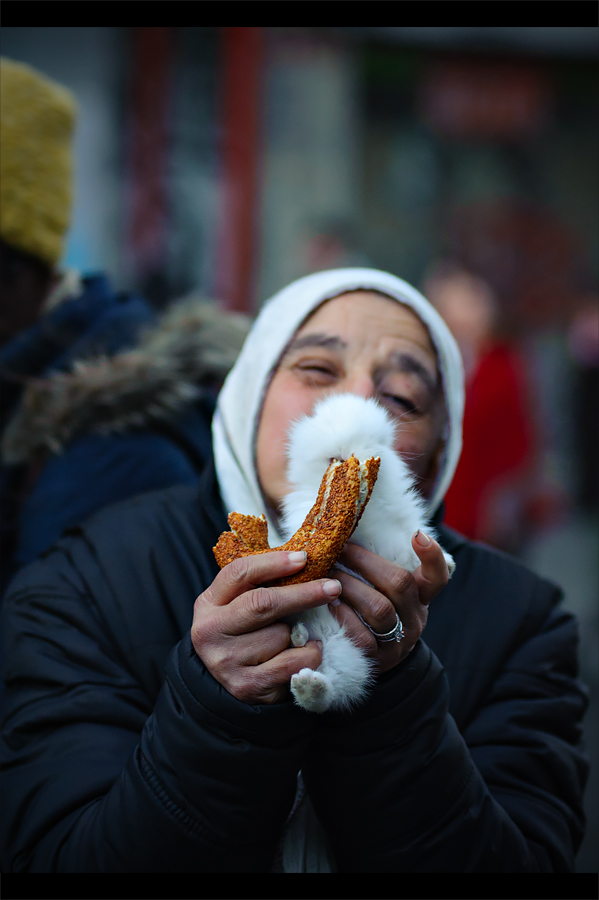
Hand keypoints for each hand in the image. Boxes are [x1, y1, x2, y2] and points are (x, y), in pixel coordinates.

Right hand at [191, 550, 340, 704]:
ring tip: (299, 636)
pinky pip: (292, 663)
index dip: (273, 563)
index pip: (239, 573)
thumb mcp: (238, 605)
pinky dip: (308, 655)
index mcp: (208, 603)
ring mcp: (226, 662)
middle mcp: (210, 632)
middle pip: (262, 603)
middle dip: (303, 593)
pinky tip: (306, 651)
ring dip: (300, 633)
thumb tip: (304, 559)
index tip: (303, 558)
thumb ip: (261, 585)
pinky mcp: (246, 686)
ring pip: (280, 635)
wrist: (227, 685)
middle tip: (332, 586)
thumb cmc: (244, 634)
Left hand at [329, 532, 449, 673]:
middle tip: (339, 550)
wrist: (375, 659)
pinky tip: (330, 603)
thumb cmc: (374, 612)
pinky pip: (362, 636)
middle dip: (365, 562)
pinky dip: (343, 616)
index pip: (437, 576)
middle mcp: (415, 618)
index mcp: (421, 598)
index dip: (432, 555)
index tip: (417, 534)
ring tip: (329, 575)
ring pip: (380, 609)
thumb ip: (378, 568)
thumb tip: (348, 532)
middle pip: (400, 584)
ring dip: (350, 587)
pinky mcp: (378, 660)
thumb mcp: (387, 591)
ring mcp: (399, 642)